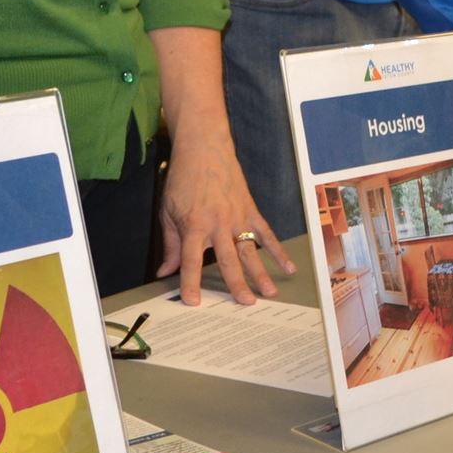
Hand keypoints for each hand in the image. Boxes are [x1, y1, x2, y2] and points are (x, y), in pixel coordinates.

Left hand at [154, 137, 294, 306]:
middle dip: (236, 283)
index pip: (191, 261)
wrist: (204, 149)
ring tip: (270, 293)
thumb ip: (170, 245)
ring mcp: (237, 218)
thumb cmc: (183, 180)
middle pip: (228, 260)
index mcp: (194, 226)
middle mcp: (217, 224)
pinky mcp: (250, 211)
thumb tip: (165, 271)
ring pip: (250, 251)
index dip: (191, 283)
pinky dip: (277, 250)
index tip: (193, 302)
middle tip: (245, 303)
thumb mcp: (168, 211)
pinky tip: (287, 266)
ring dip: (260, 273)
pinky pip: (266, 234)